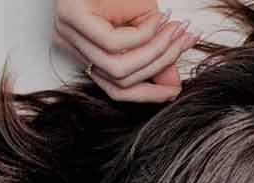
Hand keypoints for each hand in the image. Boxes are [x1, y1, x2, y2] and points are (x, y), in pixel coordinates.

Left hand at [53, 0, 198, 102]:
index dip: (150, 95)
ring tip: (176, 30)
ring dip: (157, 51)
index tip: (178, 88)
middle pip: (120, 82)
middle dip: (161, 65)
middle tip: (185, 42)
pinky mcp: (72, 17)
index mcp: (85, 51)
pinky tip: (156, 18)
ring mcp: (67, 33)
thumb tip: (172, 85)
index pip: (116, 90)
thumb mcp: (146, 25)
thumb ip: (155, 56)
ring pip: (118, 69)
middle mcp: (71, 46)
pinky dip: (143, 34)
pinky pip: (114, 44)